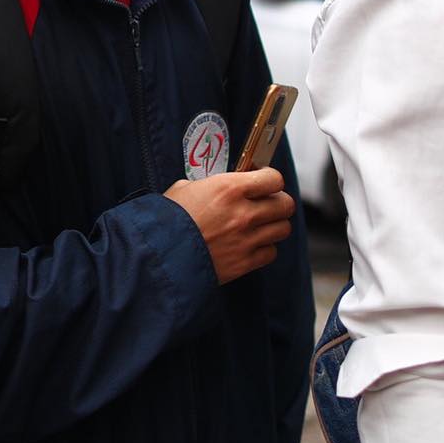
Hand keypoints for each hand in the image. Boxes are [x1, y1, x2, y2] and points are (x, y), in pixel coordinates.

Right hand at [163, 167, 294, 283]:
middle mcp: (243, 213)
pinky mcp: (244, 263)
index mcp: (229, 189)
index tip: (266, 181)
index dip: (271, 179)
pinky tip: (250, 244)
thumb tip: (219, 186)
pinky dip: (264, 249)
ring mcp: (246, 239)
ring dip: (273, 225)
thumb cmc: (166, 221)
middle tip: (267, 203)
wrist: (158, 256)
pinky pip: (270, 253)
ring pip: (282, 229)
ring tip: (260, 225)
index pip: (274, 179)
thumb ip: (211, 186)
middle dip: (278, 202)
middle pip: (285, 204)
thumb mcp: (185, 189)